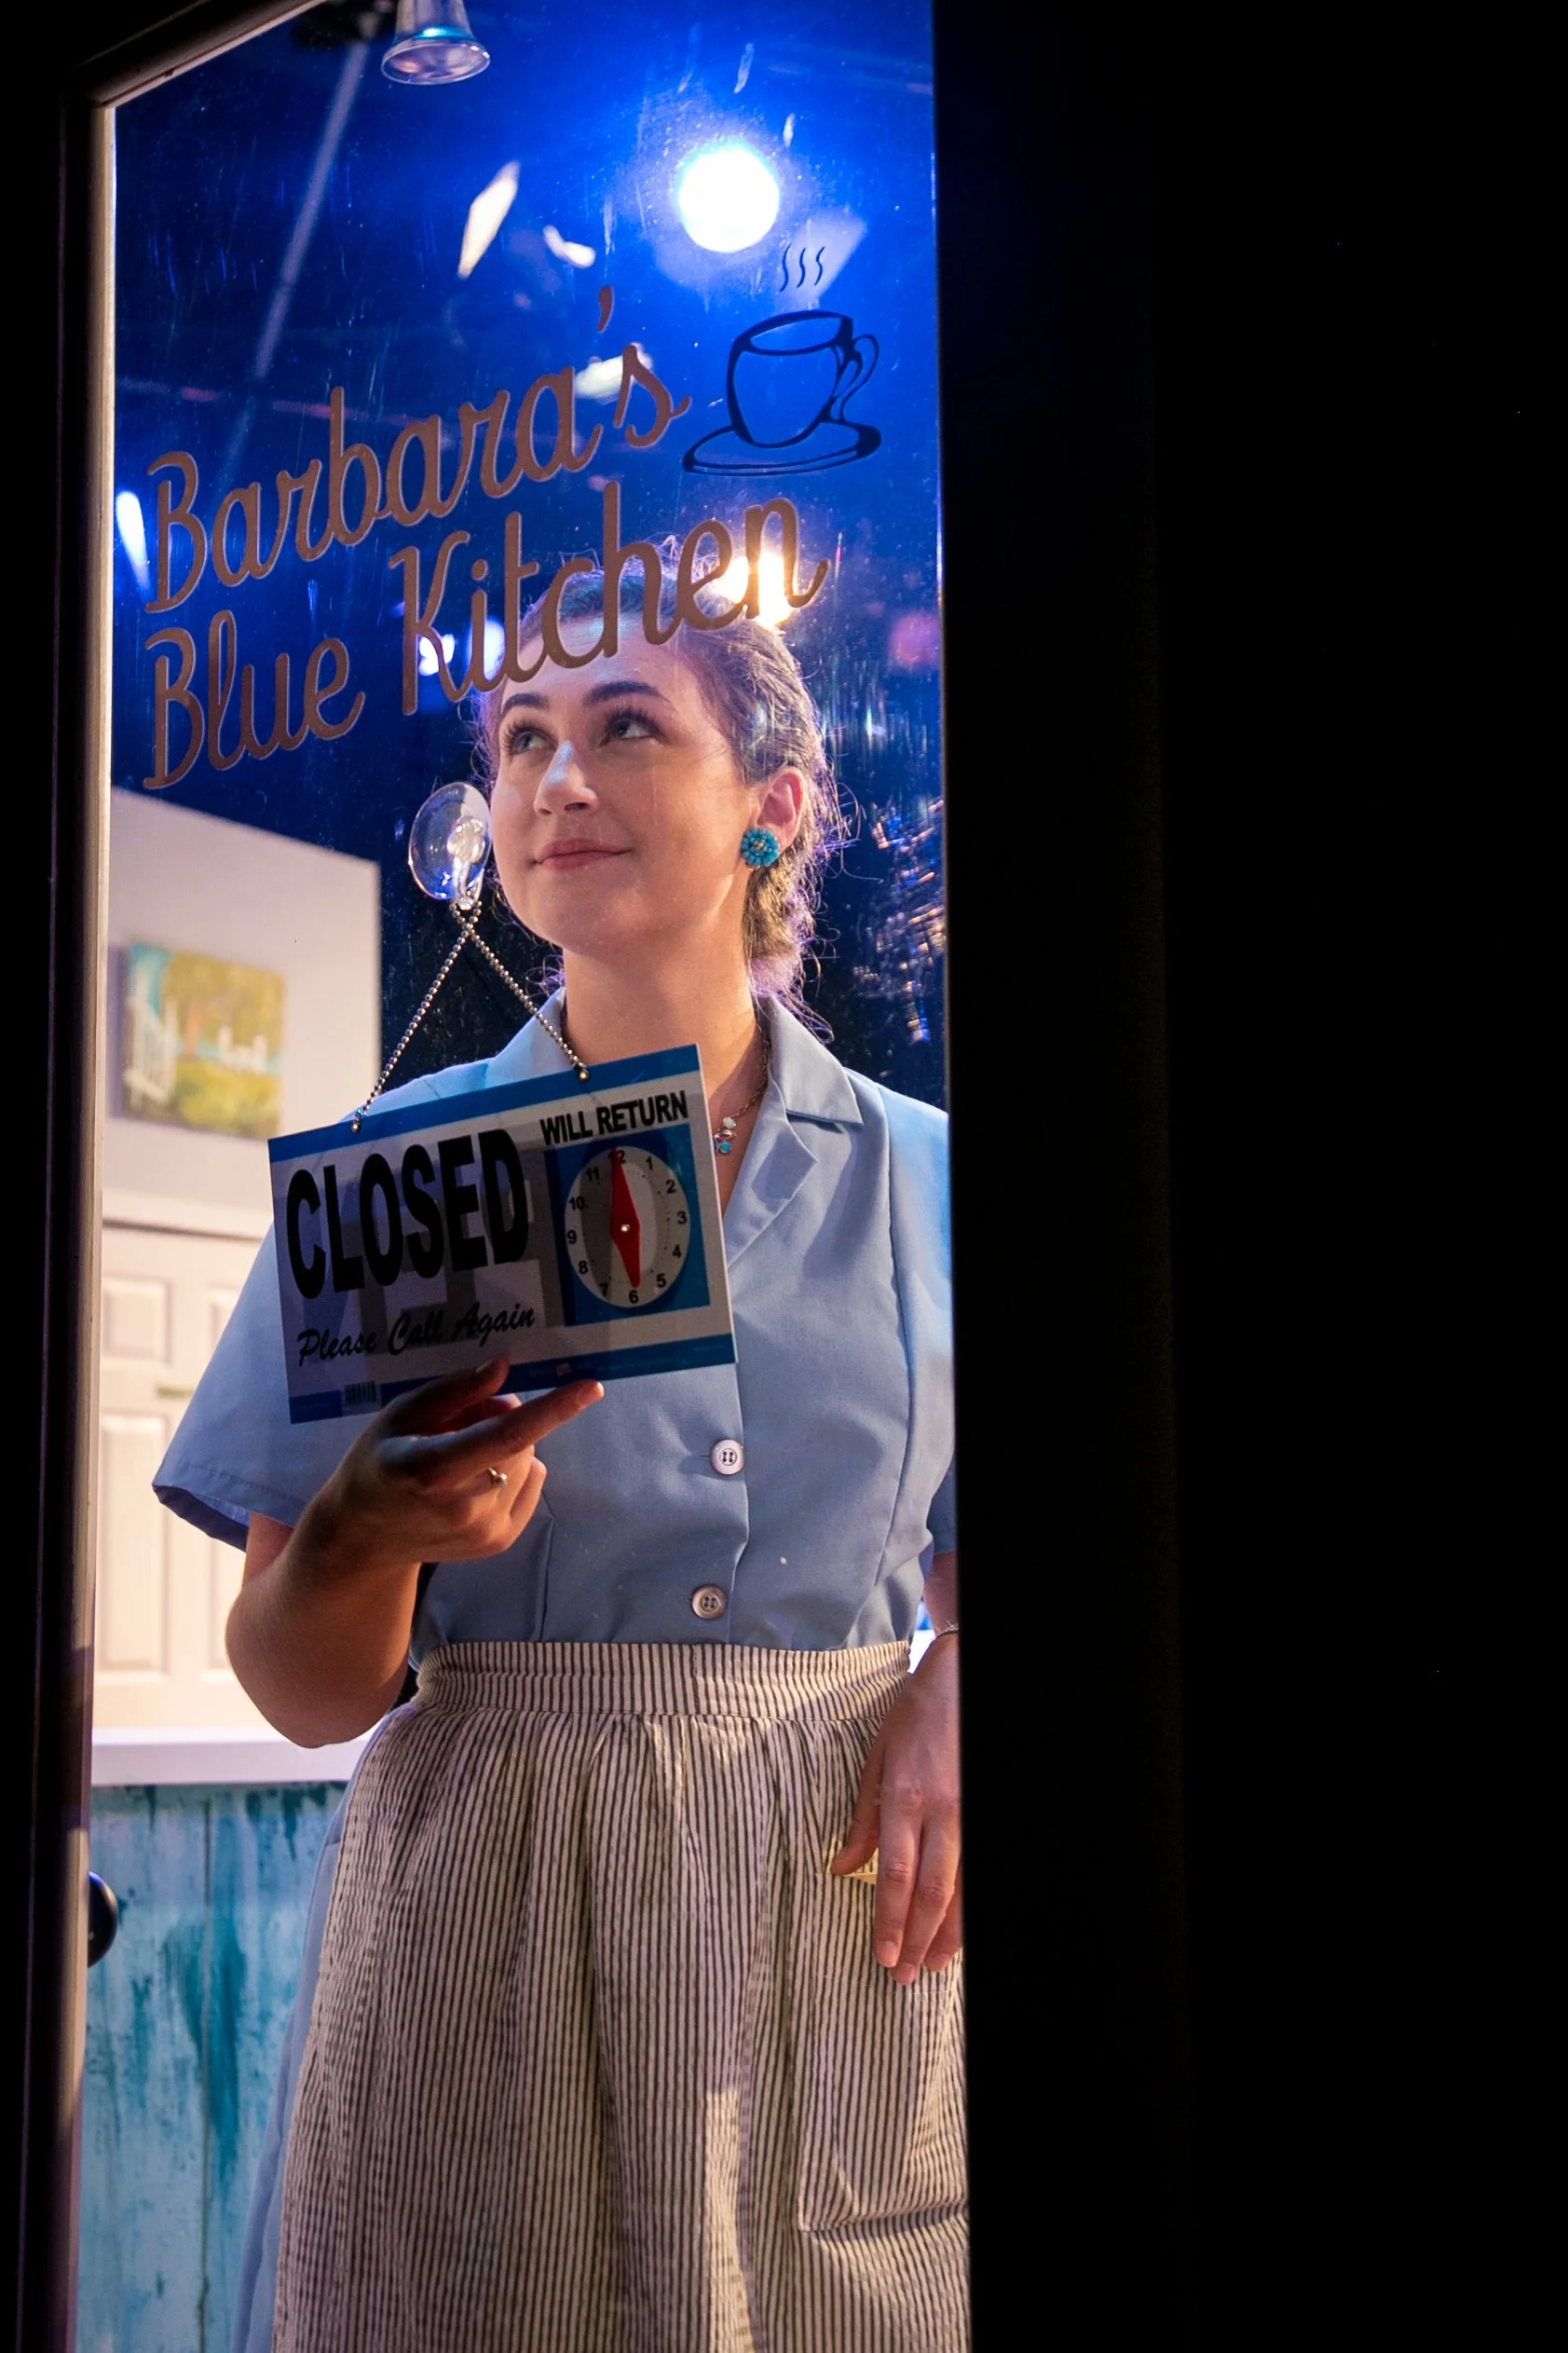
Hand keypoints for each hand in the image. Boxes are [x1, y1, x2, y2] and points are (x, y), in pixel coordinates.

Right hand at [302, 1357, 601, 1580]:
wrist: (363, 1537)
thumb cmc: (377, 1462)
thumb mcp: (400, 1414)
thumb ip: (455, 1392)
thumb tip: (504, 1372)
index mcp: (433, 1469)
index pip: (505, 1435)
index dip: (552, 1409)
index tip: (591, 1387)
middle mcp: (465, 1507)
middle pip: (520, 1441)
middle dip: (505, 1420)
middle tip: (461, 1425)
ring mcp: (486, 1531)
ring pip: (529, 1460)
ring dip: (509, 1448)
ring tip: (462, 1458)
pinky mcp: (500, 1543)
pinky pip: (532, 1483)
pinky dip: (514, 1471)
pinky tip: (475, 1481)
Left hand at [830, 1634, 961, 1983]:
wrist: (961, 1681)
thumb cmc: (913, 1717)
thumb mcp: (876, 1759)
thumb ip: (862, 1819)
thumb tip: (840, 1870)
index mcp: (906, 1797)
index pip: (896, 1874)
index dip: (890, 1921)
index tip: (883, 1955)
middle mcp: (942, 1812)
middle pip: (932, 1891)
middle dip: (918, 1940)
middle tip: (906, 1977)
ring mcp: (970, 1814)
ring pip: (962, 1888)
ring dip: (949, 1933)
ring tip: (935, 1966)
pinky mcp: (984, 1813)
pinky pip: (976, 1871)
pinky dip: (968, 1906)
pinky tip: (960, 1929)